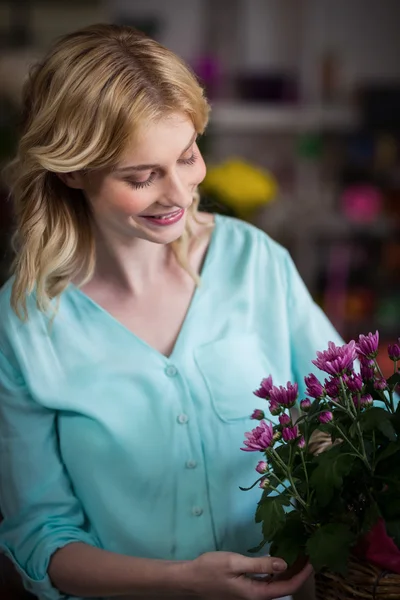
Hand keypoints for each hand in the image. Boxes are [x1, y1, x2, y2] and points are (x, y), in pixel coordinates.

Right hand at [181, 551, 312, 598]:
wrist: (190, 580)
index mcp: (256, 594)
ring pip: (275, 586)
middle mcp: (255, 598)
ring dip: (287, 573)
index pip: (287, 587)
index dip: (302, 575)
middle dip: (298, 574)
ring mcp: (249, 595)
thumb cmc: (211, 569)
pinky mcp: (244, 590)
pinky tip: (277, 562)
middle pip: (283, 588)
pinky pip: (265, 584)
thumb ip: (260, 565)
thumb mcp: (235, 563)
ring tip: (297, 555)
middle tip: (308, 554)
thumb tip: (284, 565)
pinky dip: (275, 573)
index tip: (313, 561)